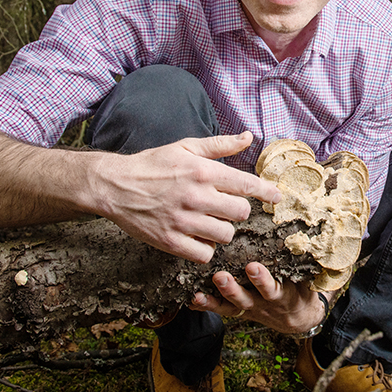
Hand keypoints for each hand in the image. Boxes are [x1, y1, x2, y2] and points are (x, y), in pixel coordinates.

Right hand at [92, 131, 281, 262]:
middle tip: (224, 207)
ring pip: (225, 235)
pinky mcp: (170, 241)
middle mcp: (196, 196)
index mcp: (203, 172)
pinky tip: (197, 238)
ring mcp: (183, 221)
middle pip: (240, 212)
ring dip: (222, 230)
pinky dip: (205, 248)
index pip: (247, 185)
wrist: (115, 185)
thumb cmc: (153, 164)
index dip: (267, 193)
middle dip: (237, 210)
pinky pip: (204, 254)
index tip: (277, 198)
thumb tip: (249, 137)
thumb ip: (220, 145)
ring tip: (209, 222)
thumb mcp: (186, 147)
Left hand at [190, 262, 326, 335]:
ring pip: (232, 306)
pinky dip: (207, 306)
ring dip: (216, 297)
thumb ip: (302, 262)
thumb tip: (303, 237)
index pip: (272, 288)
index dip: (262, 279)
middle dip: (233, 289)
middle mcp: (264, 304)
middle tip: (220, 277)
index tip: (252, 266)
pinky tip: (194, 299)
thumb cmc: (302, 291)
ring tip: (201, 291)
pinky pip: (222, 310)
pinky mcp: (239, 311)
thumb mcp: (308, 280)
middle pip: (246, 299)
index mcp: (282, 296)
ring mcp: (250, 309)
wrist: (300, 318)